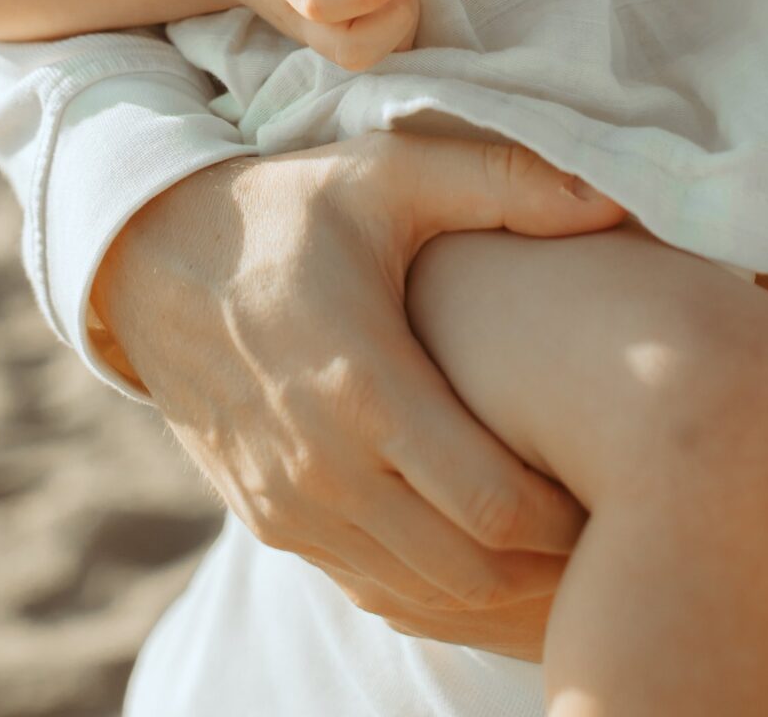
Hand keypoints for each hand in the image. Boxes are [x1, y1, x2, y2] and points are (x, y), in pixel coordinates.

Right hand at [92, 134, 622, 646]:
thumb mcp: (387, 172)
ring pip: (420, 595)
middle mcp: (323, 467)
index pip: (494, 505)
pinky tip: (480, 550)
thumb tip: (611, 200)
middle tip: (605, 529)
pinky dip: (432, 587)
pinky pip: (369, 586)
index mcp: (364, 385)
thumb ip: (502, 182)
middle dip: (546, 567)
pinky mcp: (269, 523)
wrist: (152, 255)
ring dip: (493, 588)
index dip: (568, 516)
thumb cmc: (287, 207)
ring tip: (559, 549)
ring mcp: (290, 507)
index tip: (615, 483)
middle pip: (467, 573)